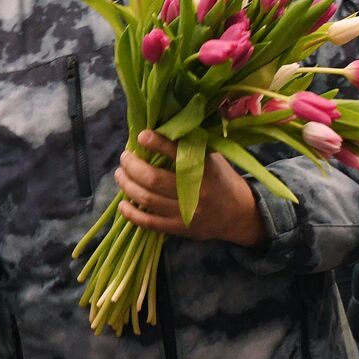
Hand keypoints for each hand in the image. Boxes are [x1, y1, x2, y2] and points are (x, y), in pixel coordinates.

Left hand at [114, 130, 267, 247]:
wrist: (238, 214)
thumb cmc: (221, 179)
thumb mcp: (213, 158)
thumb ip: (191, 146)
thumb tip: (160, 129)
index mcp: (205, 169)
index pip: (178, 154)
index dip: (158, 144)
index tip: (142, 135)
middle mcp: (196, 191)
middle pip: (154, 179)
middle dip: (133, 166)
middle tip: (124, 157)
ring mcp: (186, 212)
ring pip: (147, 199)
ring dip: (127, 185)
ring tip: (120, 174)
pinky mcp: (180, 229)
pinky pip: (149, 223)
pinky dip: (132, 214)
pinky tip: (122, 204)